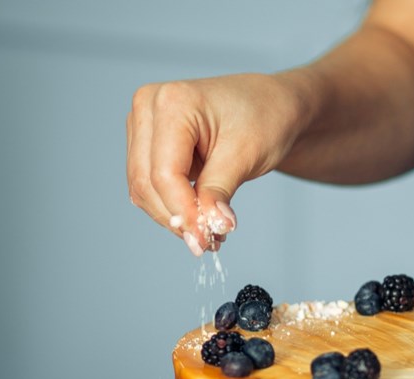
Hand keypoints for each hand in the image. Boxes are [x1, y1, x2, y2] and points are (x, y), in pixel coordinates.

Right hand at [126, 73, 306, 255]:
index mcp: (172, 102)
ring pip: (143, 189)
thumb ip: (219, 191)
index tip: (205, 239)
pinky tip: (199, 217)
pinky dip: (172, 207)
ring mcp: (144, 125)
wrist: (270, 105)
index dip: (183, 211)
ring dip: (173, 216)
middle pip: (146, 182)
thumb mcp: (245, 155)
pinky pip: (149, 185)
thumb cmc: (263, 117)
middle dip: (176, 218)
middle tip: (208, 241)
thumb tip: (208, 228)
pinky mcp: (148, 143)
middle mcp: (149, 108)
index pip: (164, 172)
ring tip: (210, 230)